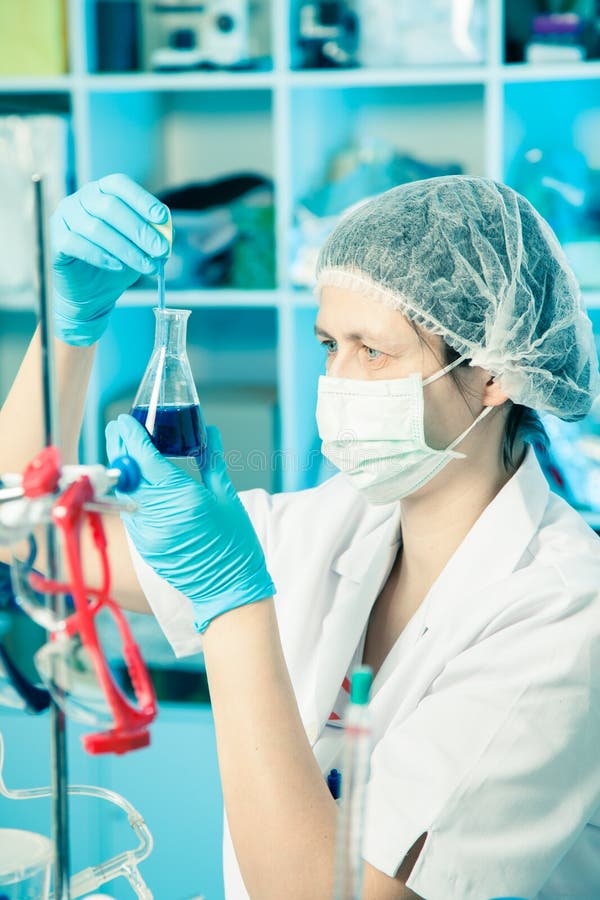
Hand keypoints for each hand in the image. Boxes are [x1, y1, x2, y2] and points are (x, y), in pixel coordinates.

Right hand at [50, 174, 169, 345]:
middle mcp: (81, 199)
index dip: (142, 200)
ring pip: (95, 228)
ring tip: (147, 267)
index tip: (161, 218)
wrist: (92, 291)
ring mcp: (65, 217)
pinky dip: (101, 256)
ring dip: (126, 249)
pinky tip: (118, 266)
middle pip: (110, 207)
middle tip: (161, 250)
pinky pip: (77, 244)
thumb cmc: (118, 261)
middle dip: (139, 230)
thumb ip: (155, 236)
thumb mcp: (142, 248)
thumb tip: (170, 231)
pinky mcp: (56, 240)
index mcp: (102, 191)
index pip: (120, 185)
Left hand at [105, 414, 275, 632]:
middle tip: (119, 428)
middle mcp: (158, 514)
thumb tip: (208, 432)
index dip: (131, 436)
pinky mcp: (143, 544)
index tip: (125, 420)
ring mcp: (147, 531)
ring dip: (123, 469)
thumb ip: (212, 460)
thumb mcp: (227, 496)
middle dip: (119, 447)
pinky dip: (131, 491)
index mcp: (182, 498)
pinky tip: (137, 480)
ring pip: (125, 491)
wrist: (228, 588)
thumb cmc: (234, 543)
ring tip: (128, 450)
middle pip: (127, 472)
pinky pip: (130, 510)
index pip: (145, 459)